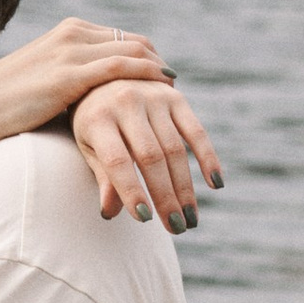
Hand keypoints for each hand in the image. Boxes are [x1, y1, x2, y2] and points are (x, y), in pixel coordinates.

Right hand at [0, 16, 170, 155]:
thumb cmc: (7, 104)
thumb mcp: (45, 80)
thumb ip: (71, 77)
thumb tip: (92, 92)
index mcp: (67, 31)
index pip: (121, 36)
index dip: (147, 55)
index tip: (162, 75)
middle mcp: (72, 33)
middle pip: (133, 40)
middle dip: (158, 61)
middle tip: (174, 85)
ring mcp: (71, 51)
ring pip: (132, 51)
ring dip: (158, 69)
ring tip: (175, 91)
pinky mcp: (69, 74)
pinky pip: (120, 67)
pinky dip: (146, 75)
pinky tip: (163, 90)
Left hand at [68, 74, 223, 226]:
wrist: (105, 74)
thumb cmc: (92, 120)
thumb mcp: (88, 146)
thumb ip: (102, 176)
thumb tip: (110, 212)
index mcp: (98, 118)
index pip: (117, 161)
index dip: (131, 191)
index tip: (144, 219)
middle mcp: (126, 103)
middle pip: (150, 158)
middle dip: (164, 196)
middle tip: (175, 228)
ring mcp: (153, 97)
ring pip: (174, 150)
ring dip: (185, 188)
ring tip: (190, 219)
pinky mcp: (175, 96)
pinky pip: (196, 131)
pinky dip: (208, 158)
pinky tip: (216, 184)